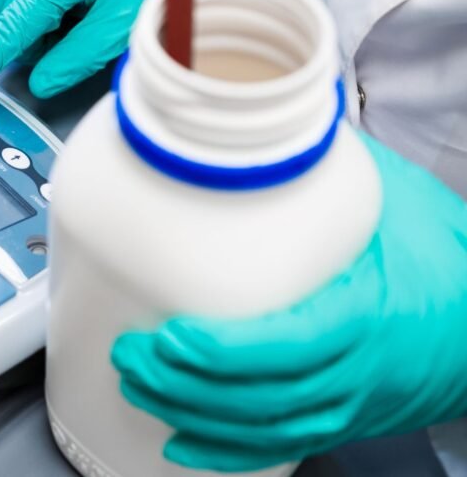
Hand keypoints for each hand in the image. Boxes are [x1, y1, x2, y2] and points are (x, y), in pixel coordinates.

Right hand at [0, 0, 165, 100]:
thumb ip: (82, 56)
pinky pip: (1, 0)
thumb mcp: (123, 19)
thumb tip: (40, 83)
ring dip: (32, 22)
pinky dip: (23, 5)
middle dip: (40, 39)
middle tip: (75, 16)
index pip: (8, 31)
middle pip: (9, 33)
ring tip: (66, 0)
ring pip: (2, 19)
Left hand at [111, 133, 466, 471]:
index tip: (168, 336)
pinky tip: (182, 440)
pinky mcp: (346, 417)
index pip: (287, 345)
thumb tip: (252, 120)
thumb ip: (321, 165)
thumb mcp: (391, 198)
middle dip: (184, 384)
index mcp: (367, 313)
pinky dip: (229, 450)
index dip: (222, 351)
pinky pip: (283, 445)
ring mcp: (352, 402)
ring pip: (265, 427)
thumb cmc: (441, 249)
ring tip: (137, 385)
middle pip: (262, 396)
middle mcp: (358, 370)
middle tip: (128, 354)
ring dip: (193, 414)